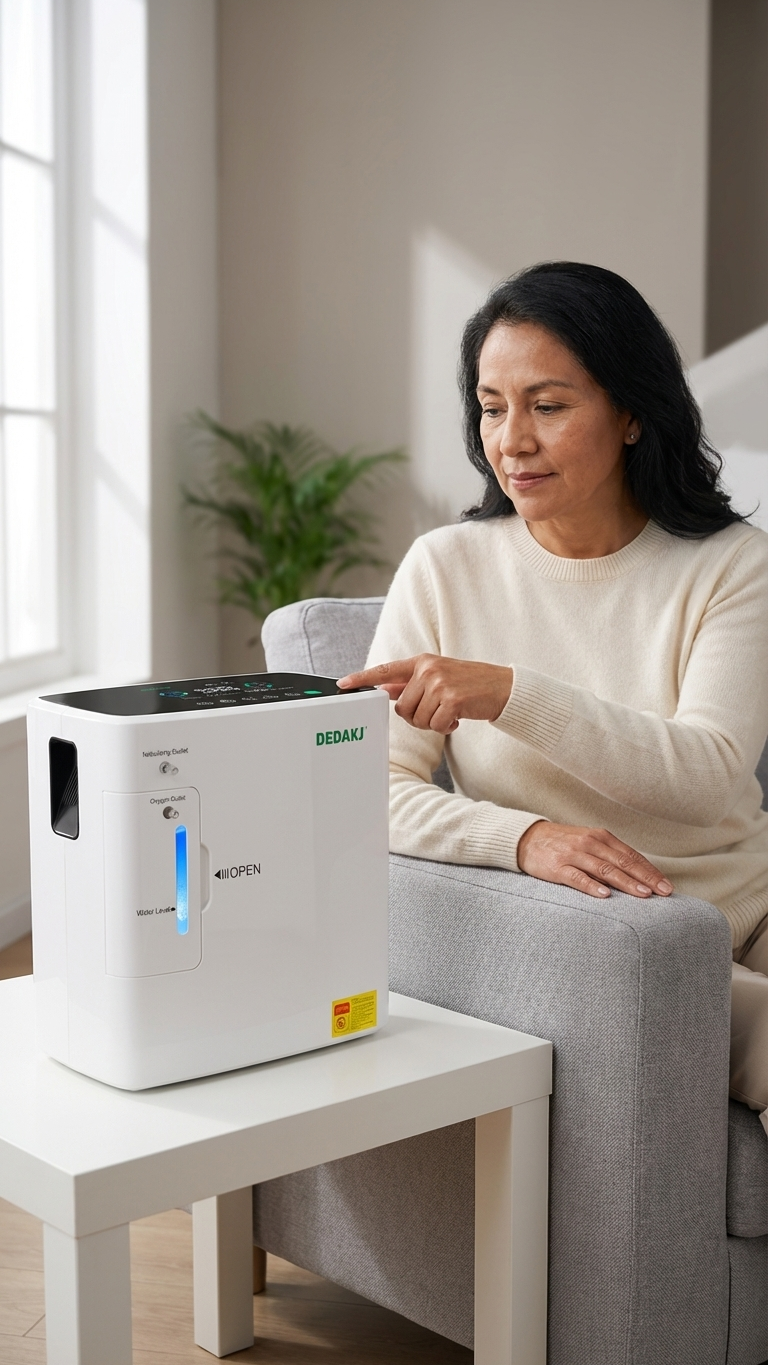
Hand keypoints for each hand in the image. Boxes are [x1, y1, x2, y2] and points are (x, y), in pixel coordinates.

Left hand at [337, 655, 512, 734]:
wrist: (502, 688)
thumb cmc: (469, 685)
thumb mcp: (438, 678)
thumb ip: (410, 684)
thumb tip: (384, 690)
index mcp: (421, 662)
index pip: (385, 670)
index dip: (362, 678)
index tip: (342, 684)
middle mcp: (428, 669)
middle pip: (402, 707)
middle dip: (417, 716)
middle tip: (438, 710)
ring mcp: (440, 683)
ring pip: (417, 719)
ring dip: (433, 722)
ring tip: (450, 711)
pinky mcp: (452, 699)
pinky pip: (435, 725)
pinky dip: (446, 727)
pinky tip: (458, 717)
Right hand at [517, 821, 673, 898]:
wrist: (527, 839)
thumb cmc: (564, 844)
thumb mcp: (589, 843)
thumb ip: (610, 856)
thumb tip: (639, 877)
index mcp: (601, 837)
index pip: (631, 856)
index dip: (651, 871)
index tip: (667, 887)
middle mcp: (590, 843)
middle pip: (623, 862)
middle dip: (646, 878)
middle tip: (663, 893)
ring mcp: (573, 854)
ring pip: (604, 869)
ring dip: (626, 882)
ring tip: (643, 895)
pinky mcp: (557, 867)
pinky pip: (577, 877)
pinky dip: (592, 886)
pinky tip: (605, 895)